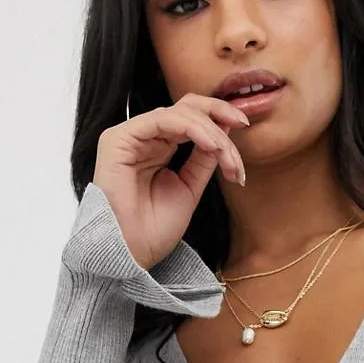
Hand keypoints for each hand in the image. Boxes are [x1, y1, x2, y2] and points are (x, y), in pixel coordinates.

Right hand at [92, 92, 249, 269]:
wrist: (129, 254)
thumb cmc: (153, 231)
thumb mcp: (190, 188)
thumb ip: (204, 158)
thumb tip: (226, 129)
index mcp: (157, 148)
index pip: (190, 119)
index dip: (219, 119)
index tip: (245, 126)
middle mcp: (142, 138)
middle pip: (185, 107)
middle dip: (218, 114)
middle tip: (243, 123)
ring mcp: (128, 137)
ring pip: (178, 113)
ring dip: (210, 131)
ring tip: (227, 156)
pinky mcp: (118, 139)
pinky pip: (162, 120)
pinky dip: (192, 128)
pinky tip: (211, 145)